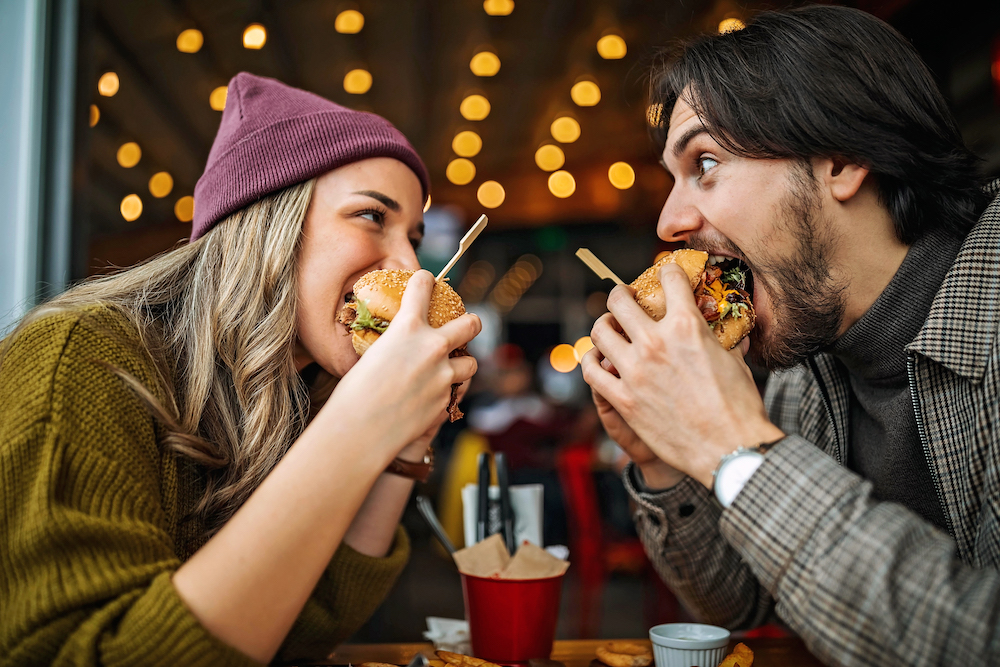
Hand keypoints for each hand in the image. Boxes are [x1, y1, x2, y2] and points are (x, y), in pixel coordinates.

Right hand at [322, 270, 479, 466]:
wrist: (361, 430)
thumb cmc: (354, 393)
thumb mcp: (372, 355)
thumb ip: (394, 346)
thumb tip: (398, 347)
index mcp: (407, 327)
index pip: (422, 288)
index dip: (425, 281)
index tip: (427, 281)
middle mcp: (432, 346)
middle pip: (469, 325)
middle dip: (471, 322)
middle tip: (470, 324)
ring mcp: (444, 375)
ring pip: (471, 363)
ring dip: (462, 364)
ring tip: (452, 369)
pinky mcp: (446, 400)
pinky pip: (455, 392)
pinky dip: (447, 392)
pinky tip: (432, 397)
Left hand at [581, 264, 782, 488]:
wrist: (729, 448)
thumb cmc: (739, 407)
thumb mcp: (734, 361)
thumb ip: (722, 340)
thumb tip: (730, 329)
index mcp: (686, 326)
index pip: (669, 279)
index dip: (667, 271)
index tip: (664, 274)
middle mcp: (656, 342)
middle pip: (619, 300)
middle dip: (620, 294)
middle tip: (624, 298)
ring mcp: (635, 370)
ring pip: (600, 331)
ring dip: (603, 325)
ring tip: (608, 327)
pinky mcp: (623, 399)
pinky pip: (591, 371)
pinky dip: (591, 361)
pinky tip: (597, 360)